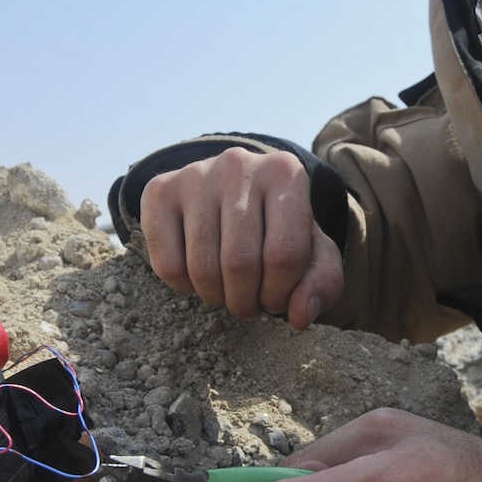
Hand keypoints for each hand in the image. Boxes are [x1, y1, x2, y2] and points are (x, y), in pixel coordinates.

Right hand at [140, 147, 344, 330]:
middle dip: (246, 301)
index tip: (277, 298)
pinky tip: (199, 273)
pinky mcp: (159, 190)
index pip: (284, 254)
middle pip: (240, 263)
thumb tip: (299, 317)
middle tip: (250, 303)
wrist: (234, 191)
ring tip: (227, 290)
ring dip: (216, 297)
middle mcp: (238, 165)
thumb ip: (323, 284)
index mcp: (286, 173)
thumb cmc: (279, 229)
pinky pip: (167, 265)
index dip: (280, 293)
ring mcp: (194, 175)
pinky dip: (184, 286)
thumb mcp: (313, 252)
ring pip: (202, 268)